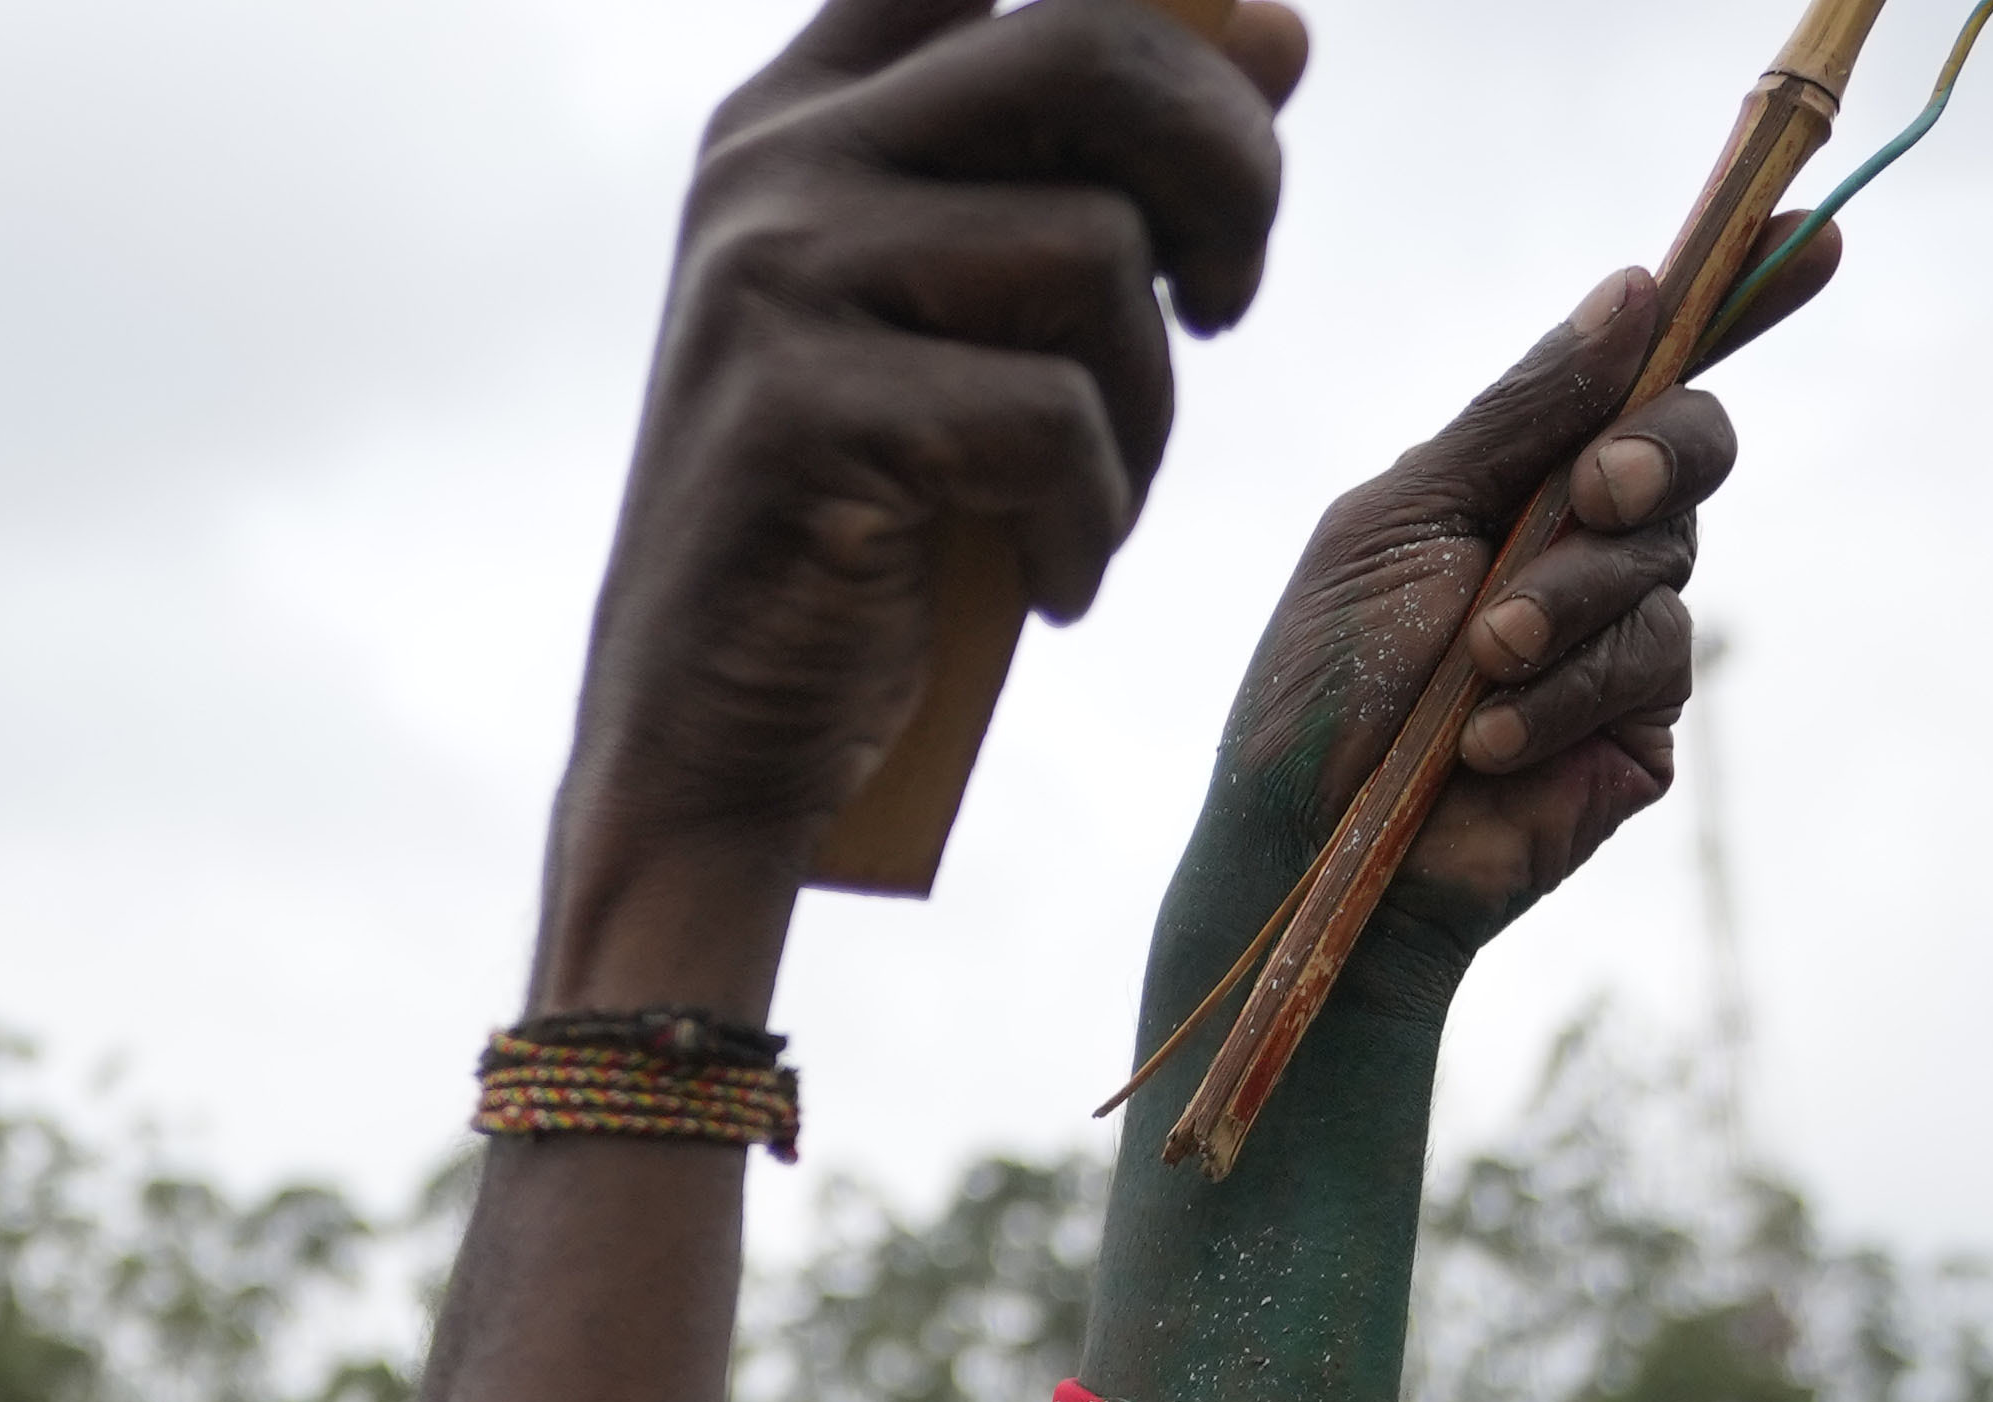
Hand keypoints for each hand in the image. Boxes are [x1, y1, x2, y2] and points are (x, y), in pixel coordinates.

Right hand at [536, 0, 1305, 1004]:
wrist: (708, 739)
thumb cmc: (871, 522)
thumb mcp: (983, 321)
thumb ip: (1098, 169)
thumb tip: (1283, 32)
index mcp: (803, 110)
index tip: (1253, 48)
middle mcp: (775, 165)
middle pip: (1091, 49)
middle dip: (1227, 170)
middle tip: (1230, 299)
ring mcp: (773, 279)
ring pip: (1093, 252)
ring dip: (1149, 404)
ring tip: (1091, 496)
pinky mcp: (799, 412)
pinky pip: (1051, 417)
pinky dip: (1092, 522)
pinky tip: (1049, 582)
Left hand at [1210, 259, 1763, 939]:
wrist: (1308, 855)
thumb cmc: (1322, 687)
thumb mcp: (1398, 519)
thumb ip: (1518, 412)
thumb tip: (1636, 287)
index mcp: (1520, 471)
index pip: (1643, 370)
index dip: (1733, 300)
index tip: (1807, 244)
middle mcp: (1584, 536)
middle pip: (1696, 440)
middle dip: (1653, 454)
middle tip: (1598, 490)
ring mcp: (1620, 630)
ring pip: (1669, 556)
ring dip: (1567, 600)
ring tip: (1479, 663)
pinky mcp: (1641, 723)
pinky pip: (1655, 658)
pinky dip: (1563, 692)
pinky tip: (1485, 742)